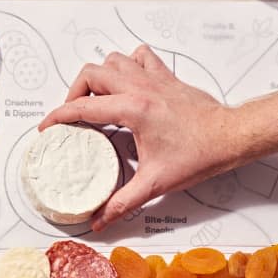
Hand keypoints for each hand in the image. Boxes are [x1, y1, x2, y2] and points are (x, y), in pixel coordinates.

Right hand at [39, 46, 237, 231]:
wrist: (229, 137)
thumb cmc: (199, 153)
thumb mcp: (154, 183)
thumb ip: (122, 203)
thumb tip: (101, 219)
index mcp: (134, 110)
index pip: (84, 107)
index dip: (59, 117)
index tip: (48, 127)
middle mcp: (141, 88)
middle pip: (92, 74)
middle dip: (74, 92)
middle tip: (72, 114)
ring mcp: (153, 78)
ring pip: (113, 60)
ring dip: (98, 77)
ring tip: (94, 99)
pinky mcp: (165, 77)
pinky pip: (138, 57)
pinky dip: (126, 65)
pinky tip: (124, 84)